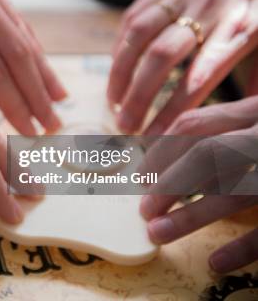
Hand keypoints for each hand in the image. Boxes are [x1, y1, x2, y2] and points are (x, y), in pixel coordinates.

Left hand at [0, 0, 65, 135]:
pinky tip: (40, 60)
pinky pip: (12, 11)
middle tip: (52, 127)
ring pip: (21, 31)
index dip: (11, 102)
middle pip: (14, 52)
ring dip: (41, 69)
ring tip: (59, 100)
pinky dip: (30, 40)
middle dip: (35, 94)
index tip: (26, 132)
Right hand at [107, 0, 257, 133]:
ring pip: (138, 36)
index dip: (175, 110)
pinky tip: (114, 71)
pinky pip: (132, 19)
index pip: (200, 77)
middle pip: (162, 58)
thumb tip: (251, 118)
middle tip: (126, 127)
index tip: (158, 138)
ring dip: (120, 73)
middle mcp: (204, 12)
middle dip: (139, 96)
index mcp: (237, 27)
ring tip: (112, 104)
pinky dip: (119, 48)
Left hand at [139, 97, 257, 272]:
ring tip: (158, 234)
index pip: (196, 124)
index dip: (161, 150)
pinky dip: (246, 246)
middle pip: (209, 154)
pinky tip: (216, 262)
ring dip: (192, 216)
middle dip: (169, 182)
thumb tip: (169, 146)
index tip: (140, 175)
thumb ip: (231, 125)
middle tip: (144, 209)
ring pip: (236, 191)